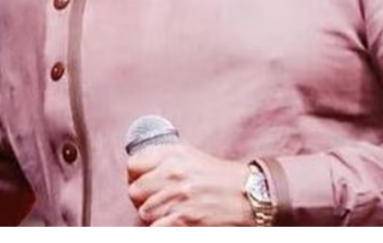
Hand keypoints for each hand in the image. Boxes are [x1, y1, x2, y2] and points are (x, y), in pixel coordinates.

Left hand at [127, 143, 251, 226]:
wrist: (249, 194)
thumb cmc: (220, 177)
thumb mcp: (190, 156)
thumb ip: (164, 159)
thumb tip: (135, 169)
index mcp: (173, 154)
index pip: (133, 165)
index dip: (134, 176)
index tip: (140, 182)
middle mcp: (173, 173)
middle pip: (135, 191)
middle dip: (143, 199)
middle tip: (155, 202)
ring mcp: (178, 198)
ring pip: (145, 213)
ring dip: (155, 216)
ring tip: (170, 213)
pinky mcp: (184, 220)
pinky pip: (156, 228)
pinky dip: (162, 228)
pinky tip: (174, 223)